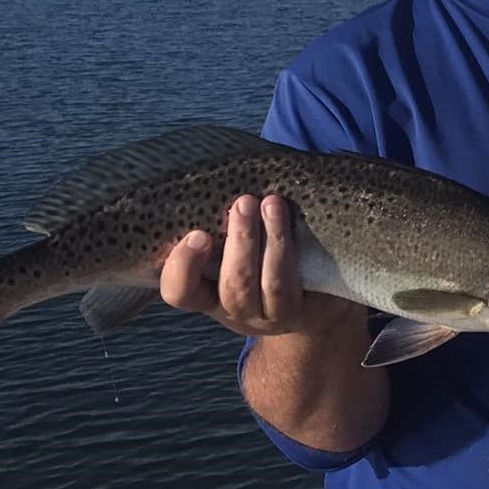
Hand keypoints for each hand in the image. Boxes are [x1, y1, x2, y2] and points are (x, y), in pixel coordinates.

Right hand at [159, 193, 363, 337]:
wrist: (308, 292)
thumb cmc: (254, 253)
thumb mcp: (227, 242)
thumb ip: (215, 222)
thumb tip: (199, 174)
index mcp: (206, 293)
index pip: (179, 290)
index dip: (183, 266)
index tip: (198, 234)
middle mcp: (236, 310)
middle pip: (234, 286)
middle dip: (240, 242)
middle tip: (244, 202)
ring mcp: (272, 315)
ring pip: (272, 285)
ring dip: (272, 240)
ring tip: (273, 203)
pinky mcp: (303, 309)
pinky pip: (300, 284)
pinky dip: (294, 251)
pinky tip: (296, 221)